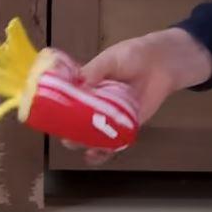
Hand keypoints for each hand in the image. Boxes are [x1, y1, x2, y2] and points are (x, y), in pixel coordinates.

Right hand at [62, 28, 211, 164]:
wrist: (160, 63)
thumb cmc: (132, 56)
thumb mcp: (110, 59)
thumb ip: (94, 70)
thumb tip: (79, 82)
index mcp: (85, 87)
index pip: (65, 102)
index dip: (57, 111)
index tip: (51, 118)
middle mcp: (94, 104)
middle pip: (76, 123)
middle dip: (70, 132)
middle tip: (67, 136)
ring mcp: (109, 117)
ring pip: (92, 136)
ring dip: (84, 144)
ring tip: (82, 147)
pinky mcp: (126, 127)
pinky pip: (113, 143)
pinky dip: (103, 152)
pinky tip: (95, 155)